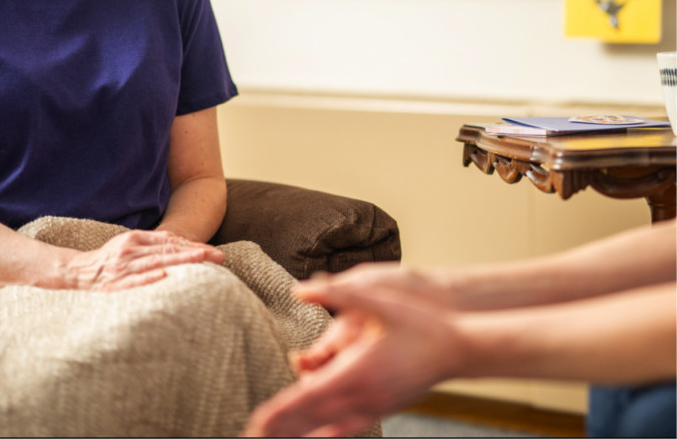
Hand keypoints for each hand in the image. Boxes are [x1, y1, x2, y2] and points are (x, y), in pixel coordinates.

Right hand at [61, 229, 223, 291]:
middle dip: (195, 253)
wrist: (77, 272)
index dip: (193, 245)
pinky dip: (149, 278)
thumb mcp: (131, 246)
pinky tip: (164, 277)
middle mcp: (131, 249)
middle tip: (217, 256)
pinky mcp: (115, 284)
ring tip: (201, 260)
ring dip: (180, 262)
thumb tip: (184, 248)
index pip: (170, 241)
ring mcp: (123, 266)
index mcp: (136, 239)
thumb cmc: (111, 260)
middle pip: (168, 250)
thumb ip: (154, 246)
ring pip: (157, 263)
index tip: (213, 252)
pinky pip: (134, 282)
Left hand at [243, 268, 463, 436]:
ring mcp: (375, 407)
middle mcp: (363, 396)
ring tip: (273, 437)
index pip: (309, 397)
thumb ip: (336, 291)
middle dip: (281, 429)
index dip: (281, 413)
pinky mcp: (383, 409)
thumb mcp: (378, 297)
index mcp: (357, 370)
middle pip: (312, 420)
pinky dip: (325, 436)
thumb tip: (299, 288)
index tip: (258, 423)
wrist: (458, 347)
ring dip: (299, 434)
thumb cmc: (420, 322)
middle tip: (252, 435)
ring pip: (328, 429)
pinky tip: (316, 437)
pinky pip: (347, 429)